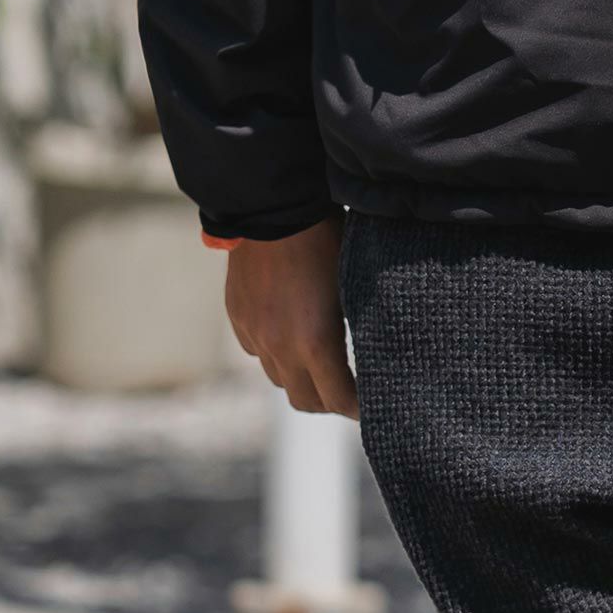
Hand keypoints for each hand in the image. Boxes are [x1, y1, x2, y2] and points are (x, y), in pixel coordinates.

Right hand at [225, 213, 358, 418]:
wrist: (273, 203)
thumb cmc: (327, 241)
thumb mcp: (353, 289)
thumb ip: (359, 331)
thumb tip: (375, 357)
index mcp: (315, 344)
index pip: (339, 401)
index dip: (358, 409)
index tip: (370, 407)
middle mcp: (281, 347)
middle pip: (305, 402)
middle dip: (328, 403)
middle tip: (347, 394)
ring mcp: (255, 334)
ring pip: (279, 379)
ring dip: (300, 379)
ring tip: (319, 366)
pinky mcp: (238, 317)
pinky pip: (257, 352)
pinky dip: (275, 353)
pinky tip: (289, 335)